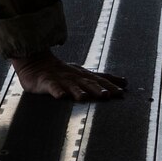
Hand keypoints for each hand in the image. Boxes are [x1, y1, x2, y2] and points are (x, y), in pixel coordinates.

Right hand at [11, 50, 125, 100]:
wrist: (36, 63)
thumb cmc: (63, 72)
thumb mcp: (84, 74)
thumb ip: (103, 79)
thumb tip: (125, 82)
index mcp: (84, 75)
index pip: (100, 79)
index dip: (111, 85)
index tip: (123, 90)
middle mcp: (74, 76)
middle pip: (88, 82)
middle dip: (98, 88)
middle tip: (108, 95)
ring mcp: (60, 79)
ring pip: (70, 85)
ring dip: (77, 90)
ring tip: (84, 97)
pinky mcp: (46, 82)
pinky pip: (51, 87)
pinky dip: (56, 91)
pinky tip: (61, 97)